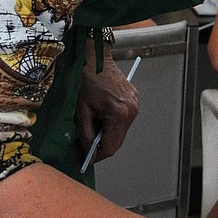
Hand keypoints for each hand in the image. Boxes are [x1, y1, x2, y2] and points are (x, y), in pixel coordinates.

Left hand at [75, 44, 139, 163]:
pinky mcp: (135, 99)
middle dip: (103, 145)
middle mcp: (132, 111)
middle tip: (87, 144)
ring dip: (108, 133)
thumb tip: (87, 152)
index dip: (97, 156)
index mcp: (119, 114)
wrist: (94, 58)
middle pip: (119, 141)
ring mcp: (135, 104)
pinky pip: (124, 119)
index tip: (87, 158)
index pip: (111, 147)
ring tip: (94, 124)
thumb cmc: (85, 81)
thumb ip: (86, 135)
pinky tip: (102, 114)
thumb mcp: (81, 112)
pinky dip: (113, 122)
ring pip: (122, 131)